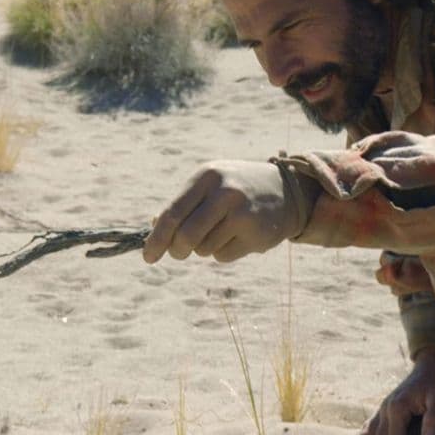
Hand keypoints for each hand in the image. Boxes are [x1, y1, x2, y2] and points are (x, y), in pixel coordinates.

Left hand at [142, 160, 313, 263]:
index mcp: (206, 176)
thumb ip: (182, 205)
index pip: (172, 214)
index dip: (156, 240)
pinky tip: (238, 236)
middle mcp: (225, 192)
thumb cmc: (235, 190)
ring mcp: (242, 213)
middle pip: (185, 236)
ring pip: (203, 249)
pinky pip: (222, 256)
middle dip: (177, 250)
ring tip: (222, 231)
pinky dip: (223, 252)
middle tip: (179, 253)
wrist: (286, 191)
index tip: (148, 257)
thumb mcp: (208, 186)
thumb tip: (154, 229)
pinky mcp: (256, 234)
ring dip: (205, 248)